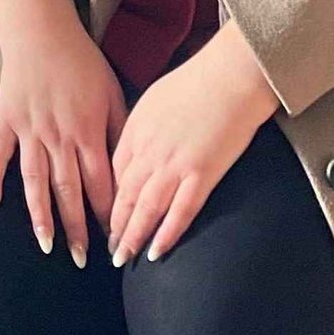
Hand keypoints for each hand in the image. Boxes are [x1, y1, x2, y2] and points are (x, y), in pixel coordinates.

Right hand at [0, 0, 124, 267]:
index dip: (106, 214)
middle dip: (76, 227)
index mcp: (87, 130)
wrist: (42, 28)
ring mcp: (29, 129)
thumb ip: (120, 131)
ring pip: (34, 181)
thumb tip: (131, 169)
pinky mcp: (6, 120)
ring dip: (40, 215)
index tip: (113, 239)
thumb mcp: (112, 92)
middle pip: (68, 191)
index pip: (99, 183)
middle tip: (81, 259)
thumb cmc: (82, 60)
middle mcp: (58, 136)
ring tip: (46, 244)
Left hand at [107, 23, 280, 266]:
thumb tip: (134, 146)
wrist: (229, 76)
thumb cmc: (195, 81)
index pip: (114, 173)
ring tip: (124, 257)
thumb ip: (141, 126)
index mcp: (134, 130)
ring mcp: (173, 164)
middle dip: (113, 225)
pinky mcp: (201, 174)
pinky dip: (167, 234)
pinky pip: (180, 212)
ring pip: (145, 209)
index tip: (104, 217)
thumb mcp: (153, 99)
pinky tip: (157, 251)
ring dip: (132, 236)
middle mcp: (148, 150)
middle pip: (123, 195)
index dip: (108, 199)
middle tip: (108, 249)